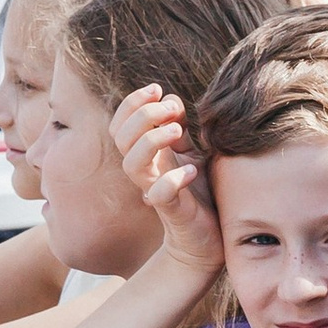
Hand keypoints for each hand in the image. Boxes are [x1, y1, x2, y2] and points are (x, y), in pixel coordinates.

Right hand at [114, 86, 223, 273]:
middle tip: (169, 108)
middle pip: (121, 139)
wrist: (206, 237)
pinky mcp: (171, 210)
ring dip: (151, 141)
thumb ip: (178, 127)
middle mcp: (146, 170)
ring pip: (132, 164)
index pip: (121, 124)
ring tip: (177, 131)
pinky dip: (173, 180)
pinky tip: (192, 171)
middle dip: (141, 116)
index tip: (157, 90)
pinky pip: (158, 195)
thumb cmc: (197, 192)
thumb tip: (171, 99)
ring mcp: (155, 189)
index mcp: (147, 153)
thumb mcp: (189, 152)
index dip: (132, 103)